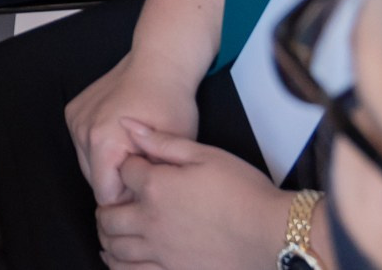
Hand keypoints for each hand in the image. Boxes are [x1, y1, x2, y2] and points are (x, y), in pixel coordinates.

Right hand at [67, 47, 202, 204]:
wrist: (158, 63)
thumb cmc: (171, 104)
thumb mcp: (173, 149)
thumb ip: (152, 181)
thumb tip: (137, 203)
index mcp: (103, 142)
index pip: (106, 196)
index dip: (130, 198)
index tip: (148, 186)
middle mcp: (81, 131)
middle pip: (95, 181)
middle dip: (119, 182)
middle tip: (145, 166)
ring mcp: (74, 119)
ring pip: (89, 165)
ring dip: (109, 165)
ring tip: (134, 149)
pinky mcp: (72, 112)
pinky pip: (84, 145)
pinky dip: (101, 148)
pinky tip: (121, 135)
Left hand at [95, 121, 293, 269]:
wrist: (274, 234)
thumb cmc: (245, 192)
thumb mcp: (206, 154)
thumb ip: (163, 141)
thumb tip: (129, 125)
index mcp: (155, 187)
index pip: (123, 173)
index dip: (128, 167)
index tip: (136, 170)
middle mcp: (150, 221)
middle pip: (108, 216)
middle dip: (107, 207)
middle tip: (113, 205)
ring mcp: (160, 252)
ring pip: (116, 248)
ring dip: (107, 238)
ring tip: (110, 233)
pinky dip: (120, 266)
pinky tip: (118, 260)